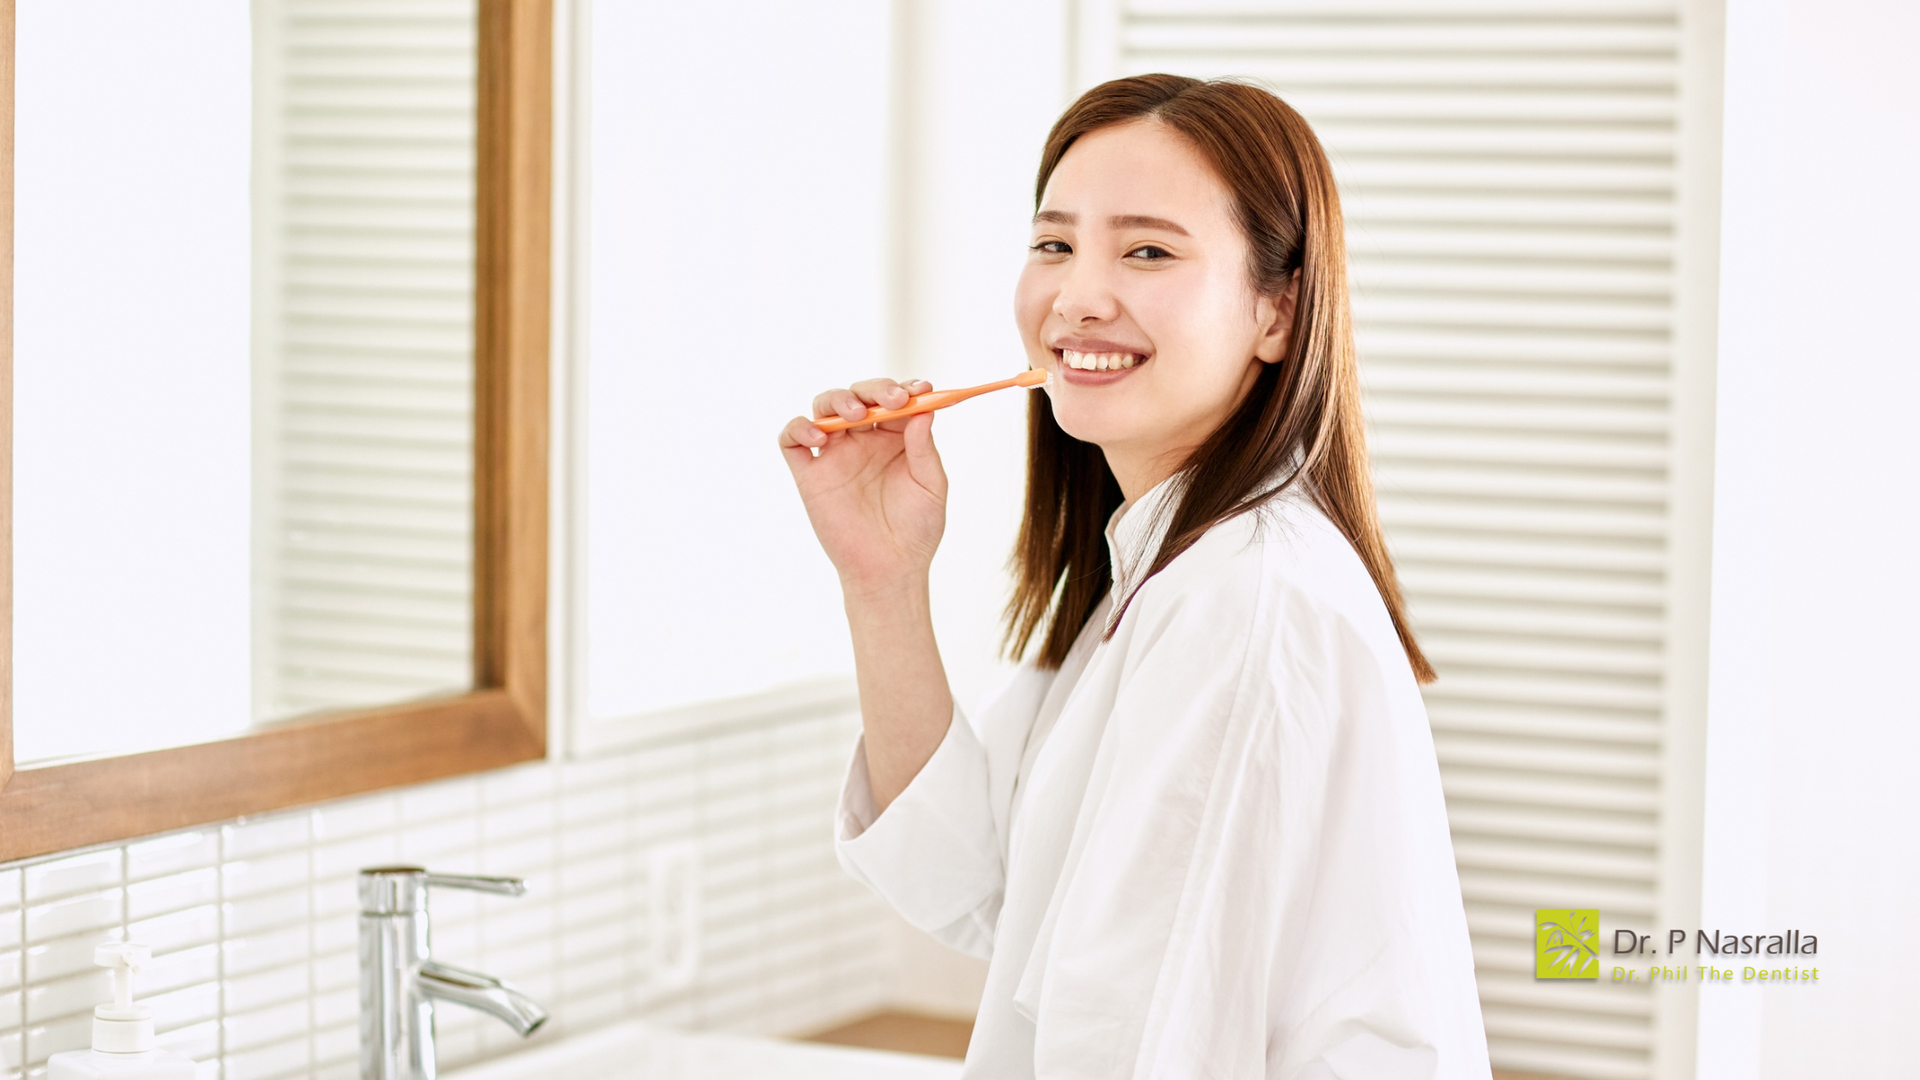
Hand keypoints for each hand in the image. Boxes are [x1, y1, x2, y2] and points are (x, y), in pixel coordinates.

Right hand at [778, 378, 946, 594]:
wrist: (890, 569)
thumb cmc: (916, 530)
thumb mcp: (931, 486)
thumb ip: (924, 448)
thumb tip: (923, 409)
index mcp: (894, 438)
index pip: (894, 399)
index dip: (905, 387)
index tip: (920, 389)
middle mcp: (863, 441)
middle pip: (858, 395)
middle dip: (874, 389)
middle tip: (891, 400)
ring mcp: (834, 455)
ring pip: (824, 408)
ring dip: (838, 400)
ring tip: (856, 415)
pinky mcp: (810, 475)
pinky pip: (791, 440)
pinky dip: (799, 428)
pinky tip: (820, 437)